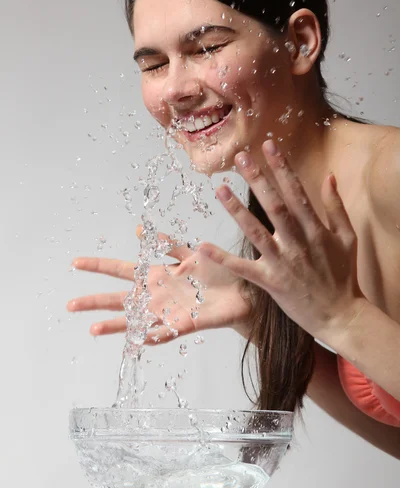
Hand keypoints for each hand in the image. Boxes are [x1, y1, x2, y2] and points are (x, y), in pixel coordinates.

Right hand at [67, 226, 250, 343]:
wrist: (243, 291)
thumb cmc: (217, 272)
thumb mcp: (190, 252)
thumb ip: (167, 244)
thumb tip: (139, 230)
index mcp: (156, 275)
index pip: (121, 270)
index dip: (99, 266)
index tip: (76, 263)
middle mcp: (156, 295)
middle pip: (120, 298)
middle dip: (95, 301)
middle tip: (70, 305)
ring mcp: (168, 311)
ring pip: (136, 320)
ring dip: (116, 325)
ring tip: (94, 329)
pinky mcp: (184, 324)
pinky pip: (164, 332)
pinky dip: (151, 336)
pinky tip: (136, 340)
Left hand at [197, 139, 365, 343]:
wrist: (340, 315)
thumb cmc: (343, 275)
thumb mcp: (347, 237)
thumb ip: (336, 206)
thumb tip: (329, 176)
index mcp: (315, 229)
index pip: (296, 192)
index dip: (282, 167)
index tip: (269, 145)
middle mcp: (298, 243)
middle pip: (275, 206)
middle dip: (258, 180)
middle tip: (240, 157)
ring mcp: (282, 263)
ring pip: (256, 233)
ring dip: (237, 211)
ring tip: (220, 189)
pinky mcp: (270, 282)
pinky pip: (243, 268)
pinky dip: (223, 258)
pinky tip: (202, 246)